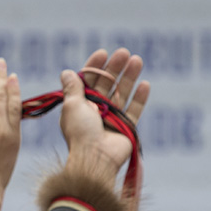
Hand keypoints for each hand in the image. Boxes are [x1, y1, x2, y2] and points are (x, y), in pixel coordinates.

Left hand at [60, 47, 149, 186]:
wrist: (95, 158)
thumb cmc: (80, 132)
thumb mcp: (73, 106)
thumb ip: (72, 88)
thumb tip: (66, 72)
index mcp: (79, 106)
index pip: (88, 82)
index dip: (94, 67)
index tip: (102, 53)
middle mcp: (95, 111)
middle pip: (107, 85)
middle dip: (114, 68)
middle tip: (123, 52)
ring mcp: (111, 119)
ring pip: (122, 94)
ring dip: (129, 77)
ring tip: (137, 60)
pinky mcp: (126, 127)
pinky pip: (134, 110)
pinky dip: (140, 97)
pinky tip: (145, 84)